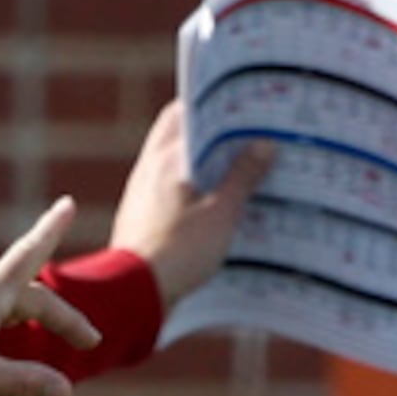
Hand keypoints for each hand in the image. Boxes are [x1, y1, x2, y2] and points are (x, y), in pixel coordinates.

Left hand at [109, 97, 275, 306]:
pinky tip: (219, 197)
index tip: (243, 100)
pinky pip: (172, 190)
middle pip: (179, 136)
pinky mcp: (142, 218)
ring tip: (243, 163)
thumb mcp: (223, 212)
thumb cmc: (179, 252)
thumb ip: (243, 176)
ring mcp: (141, 194)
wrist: (132, 295)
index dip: (213, 103)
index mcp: (165, 159)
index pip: (184, 112)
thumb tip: (264, 144)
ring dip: (204, 160)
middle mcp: (147, 171)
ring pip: (176, 163)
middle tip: (248, 131)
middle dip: (212, 130)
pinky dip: (194, 186)